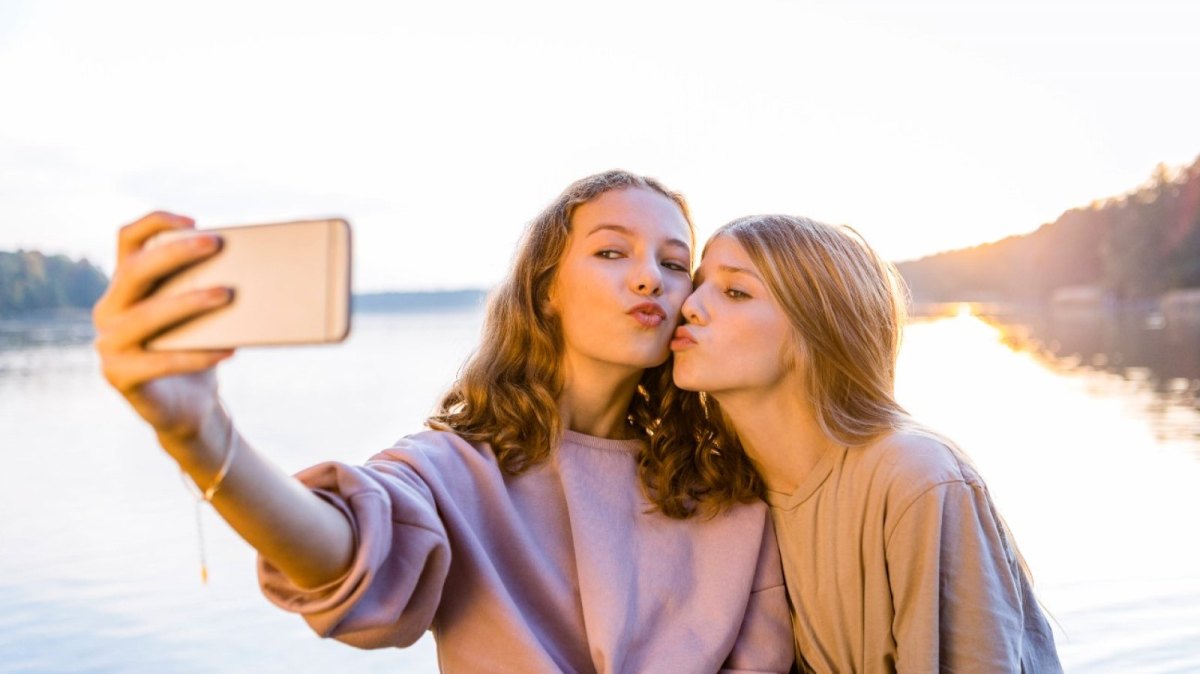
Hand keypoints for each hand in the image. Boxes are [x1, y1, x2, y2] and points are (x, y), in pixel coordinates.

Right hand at [93, 211, 235, 441]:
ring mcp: (108, 345)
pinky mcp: (119, 377)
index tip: (193, 220)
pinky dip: (197, 355)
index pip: (128, 240)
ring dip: (189, 302)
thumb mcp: (202, 316)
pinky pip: (160, 362)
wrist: (188, 407)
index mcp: (125, 286)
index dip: (155, 222)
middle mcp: (109, 310)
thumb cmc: (198, 350)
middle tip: (216, 244)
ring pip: (146, 316)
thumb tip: (253, 267)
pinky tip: (230, 349)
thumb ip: (208, 288)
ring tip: (228, 295)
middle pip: (134, 271)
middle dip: (176, 253)